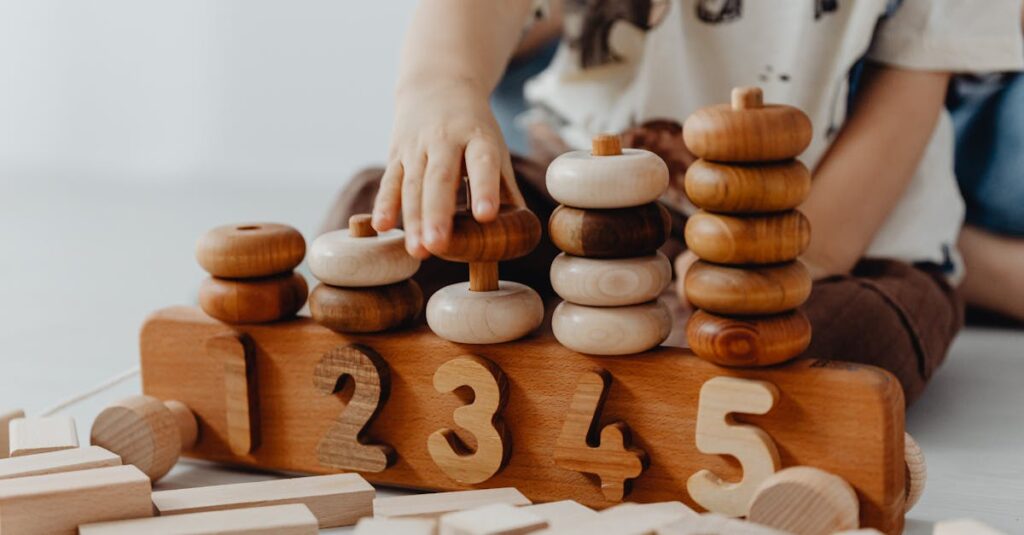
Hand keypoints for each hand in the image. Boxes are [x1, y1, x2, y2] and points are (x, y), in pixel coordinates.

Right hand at [372, 82, 524, 258]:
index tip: (486, 216)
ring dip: (412, 218)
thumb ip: (504, 188)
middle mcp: (445, 139)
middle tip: (438, 245)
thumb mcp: (494, 148)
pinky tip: (381, 226)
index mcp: (477, 137)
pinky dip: (384, 203)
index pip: (482, 163)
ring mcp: (417, 146)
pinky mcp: (397, 153)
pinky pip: (390, 180)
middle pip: (440, 179)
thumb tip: (520, 231)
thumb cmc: (474, 128)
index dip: (484, 189)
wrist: (437, 84)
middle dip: (437, 213)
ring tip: (418, 250)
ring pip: (413, 184)